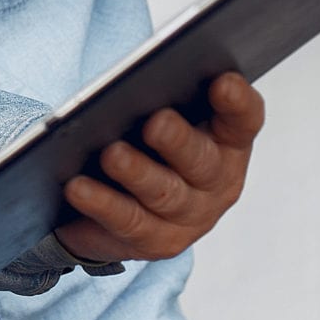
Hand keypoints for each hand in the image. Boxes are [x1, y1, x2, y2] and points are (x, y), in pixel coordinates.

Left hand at [54, 72, 263, 264]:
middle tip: (156, 122)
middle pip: (202, 160)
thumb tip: (135, 78)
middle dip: (178, 140)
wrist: (121, 204)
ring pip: (164, 193)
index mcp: (227, 140)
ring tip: (111, 154)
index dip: (237, 102)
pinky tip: (77, 187)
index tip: (223, 81)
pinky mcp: (156, 241)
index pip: (243, 120)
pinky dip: (101, 202)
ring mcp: (190, 216)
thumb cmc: (144, 142)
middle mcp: (217, 181)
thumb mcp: (159, 116)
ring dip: (137, 173)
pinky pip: (127, 220)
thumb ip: (160, 95)